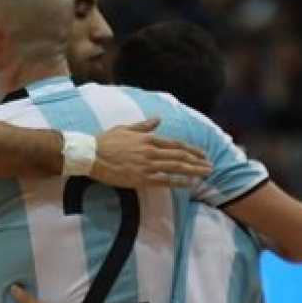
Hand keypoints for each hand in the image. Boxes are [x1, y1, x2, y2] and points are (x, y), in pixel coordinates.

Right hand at [92, 118, 210, 187]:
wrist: (90, 155)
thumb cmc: (105, 141)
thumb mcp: (126, 128)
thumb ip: (144, 125)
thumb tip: (158, 119)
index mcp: (148, 139)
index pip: (176, 144)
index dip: (192, 150)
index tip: (202, 154)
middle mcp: (151, 151)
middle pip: (180, 156)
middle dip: (198, 161)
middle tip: (211, 166)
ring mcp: (147, 165)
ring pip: (176, 168)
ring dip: (194, 171)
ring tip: (206, 174)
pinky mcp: (140, 178)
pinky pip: (164, 181)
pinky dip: (179, 182)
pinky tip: (190, 184)